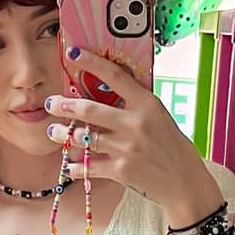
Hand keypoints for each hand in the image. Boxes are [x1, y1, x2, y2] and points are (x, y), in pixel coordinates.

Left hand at [44, 50, 219, 223]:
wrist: (184, 181)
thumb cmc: (171, 146)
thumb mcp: (159, 116)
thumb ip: (135, 103)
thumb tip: (107, 89)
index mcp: (146, 104)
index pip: (115, 75)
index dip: (91, 62)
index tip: (73, 54)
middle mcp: (134, 124)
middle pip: (90, 110)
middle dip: (65, 106)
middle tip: (50, 103)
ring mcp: (126, 148)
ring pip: (85, 139)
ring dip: (64, 135)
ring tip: (54, 132)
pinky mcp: (121, 171)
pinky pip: (89, 167)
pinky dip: (76, 167)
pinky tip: (68, 165)